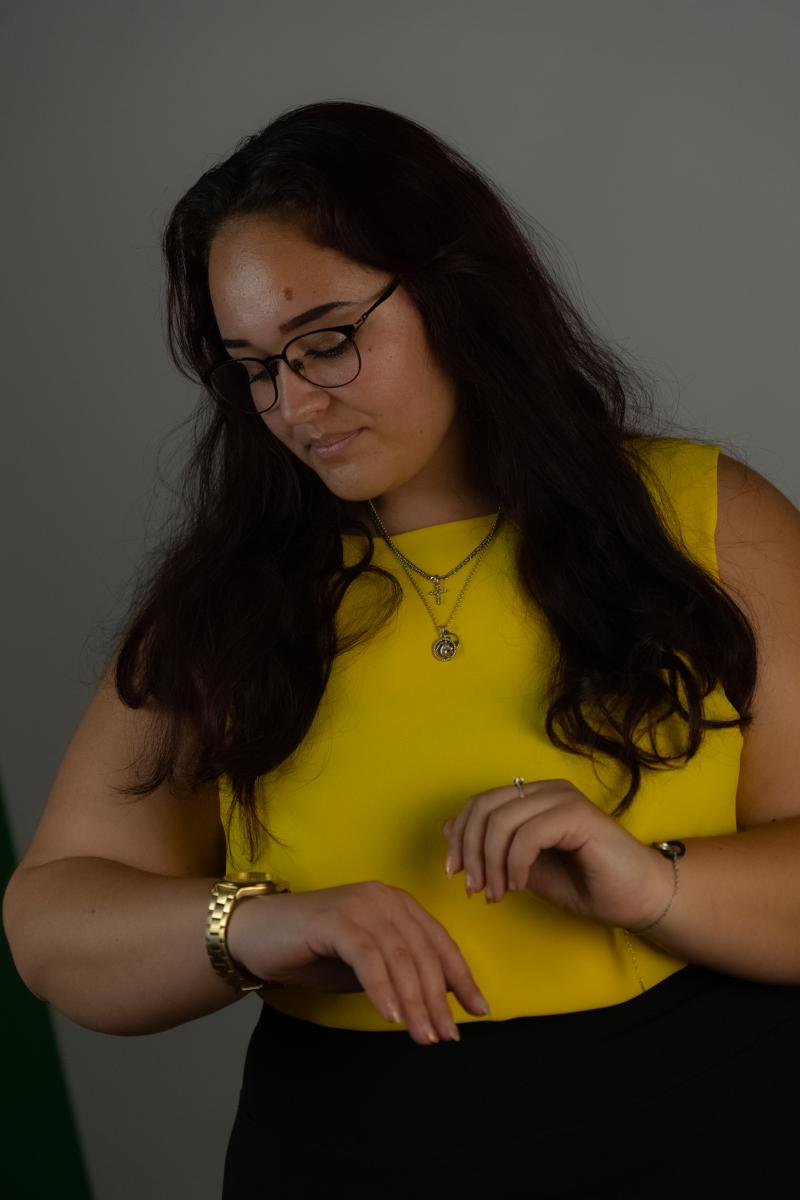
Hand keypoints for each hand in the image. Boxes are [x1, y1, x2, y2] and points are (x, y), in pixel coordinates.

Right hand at [225, 882, 490, 1045]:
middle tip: (447, 1035)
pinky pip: (368, 956)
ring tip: (424, 1036)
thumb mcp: (365, 966)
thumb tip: (439, 1002)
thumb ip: (398, 973)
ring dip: (415, 1000)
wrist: (256, 934)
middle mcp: (383, 898)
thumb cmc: (312, 952)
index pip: (438, 941)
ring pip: (400, 956)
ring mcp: (360, 905)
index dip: (461, 976)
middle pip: (423, 951)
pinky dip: (383, 988)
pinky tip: (391, 1016)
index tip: (479, 1010)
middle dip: (438, 998)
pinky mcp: (335, 919)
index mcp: (397, 904)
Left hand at [442, 778, 673, 928]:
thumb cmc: (587, 885)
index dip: (460, 836)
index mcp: (534, 797)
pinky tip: (519, 886)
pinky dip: (514, 864)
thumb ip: (492, 848)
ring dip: (491, 863)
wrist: (638, 900)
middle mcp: (547, 791)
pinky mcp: (578, 815)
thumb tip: (448, 828)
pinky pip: (528, 834)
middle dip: (470, 850)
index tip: (456, 873)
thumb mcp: (525, 869)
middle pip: (484, 807)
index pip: (480, 803)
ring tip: (497, 893)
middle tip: (474, 888)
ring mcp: (563, 799)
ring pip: (502, 820)